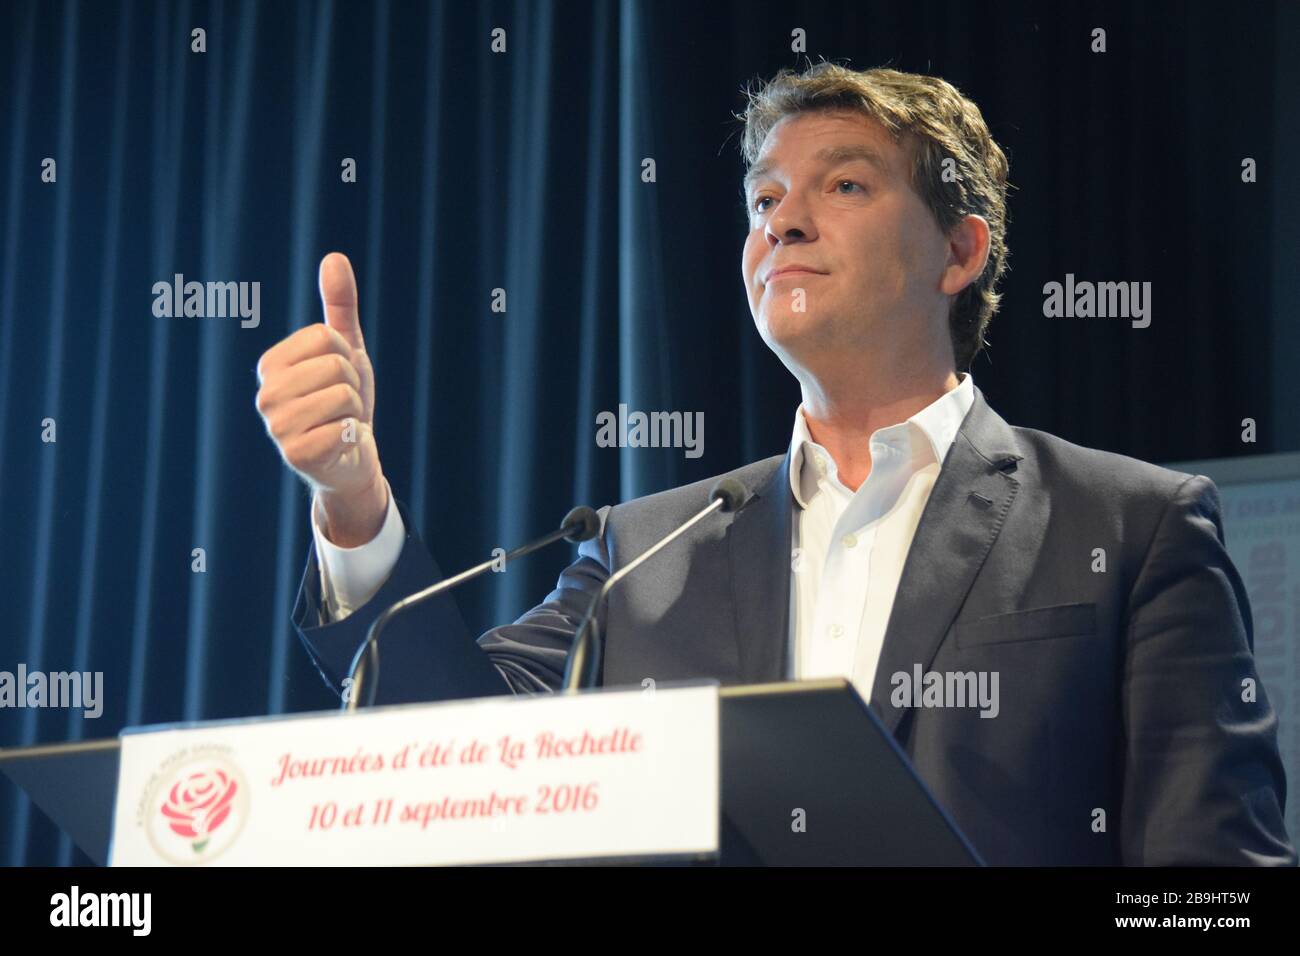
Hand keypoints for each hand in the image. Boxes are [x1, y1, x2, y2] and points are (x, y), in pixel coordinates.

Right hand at [255, 252, 387, 545]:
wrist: (352, 459)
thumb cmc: (345, 402)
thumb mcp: (348, 350)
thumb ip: (339, 305)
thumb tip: (334, 258)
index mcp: (271, 365)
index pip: (326, 337)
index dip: (346, 357)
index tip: (340, 379)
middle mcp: (266, 394)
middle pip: (335, 365)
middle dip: (353, 385)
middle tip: (343, 406)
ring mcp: (276, 426)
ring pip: (342, 394)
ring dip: (354, 411)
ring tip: (340, 423)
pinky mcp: (294, 454)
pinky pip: (341, 427)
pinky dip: (351, 435)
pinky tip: (339, 444)